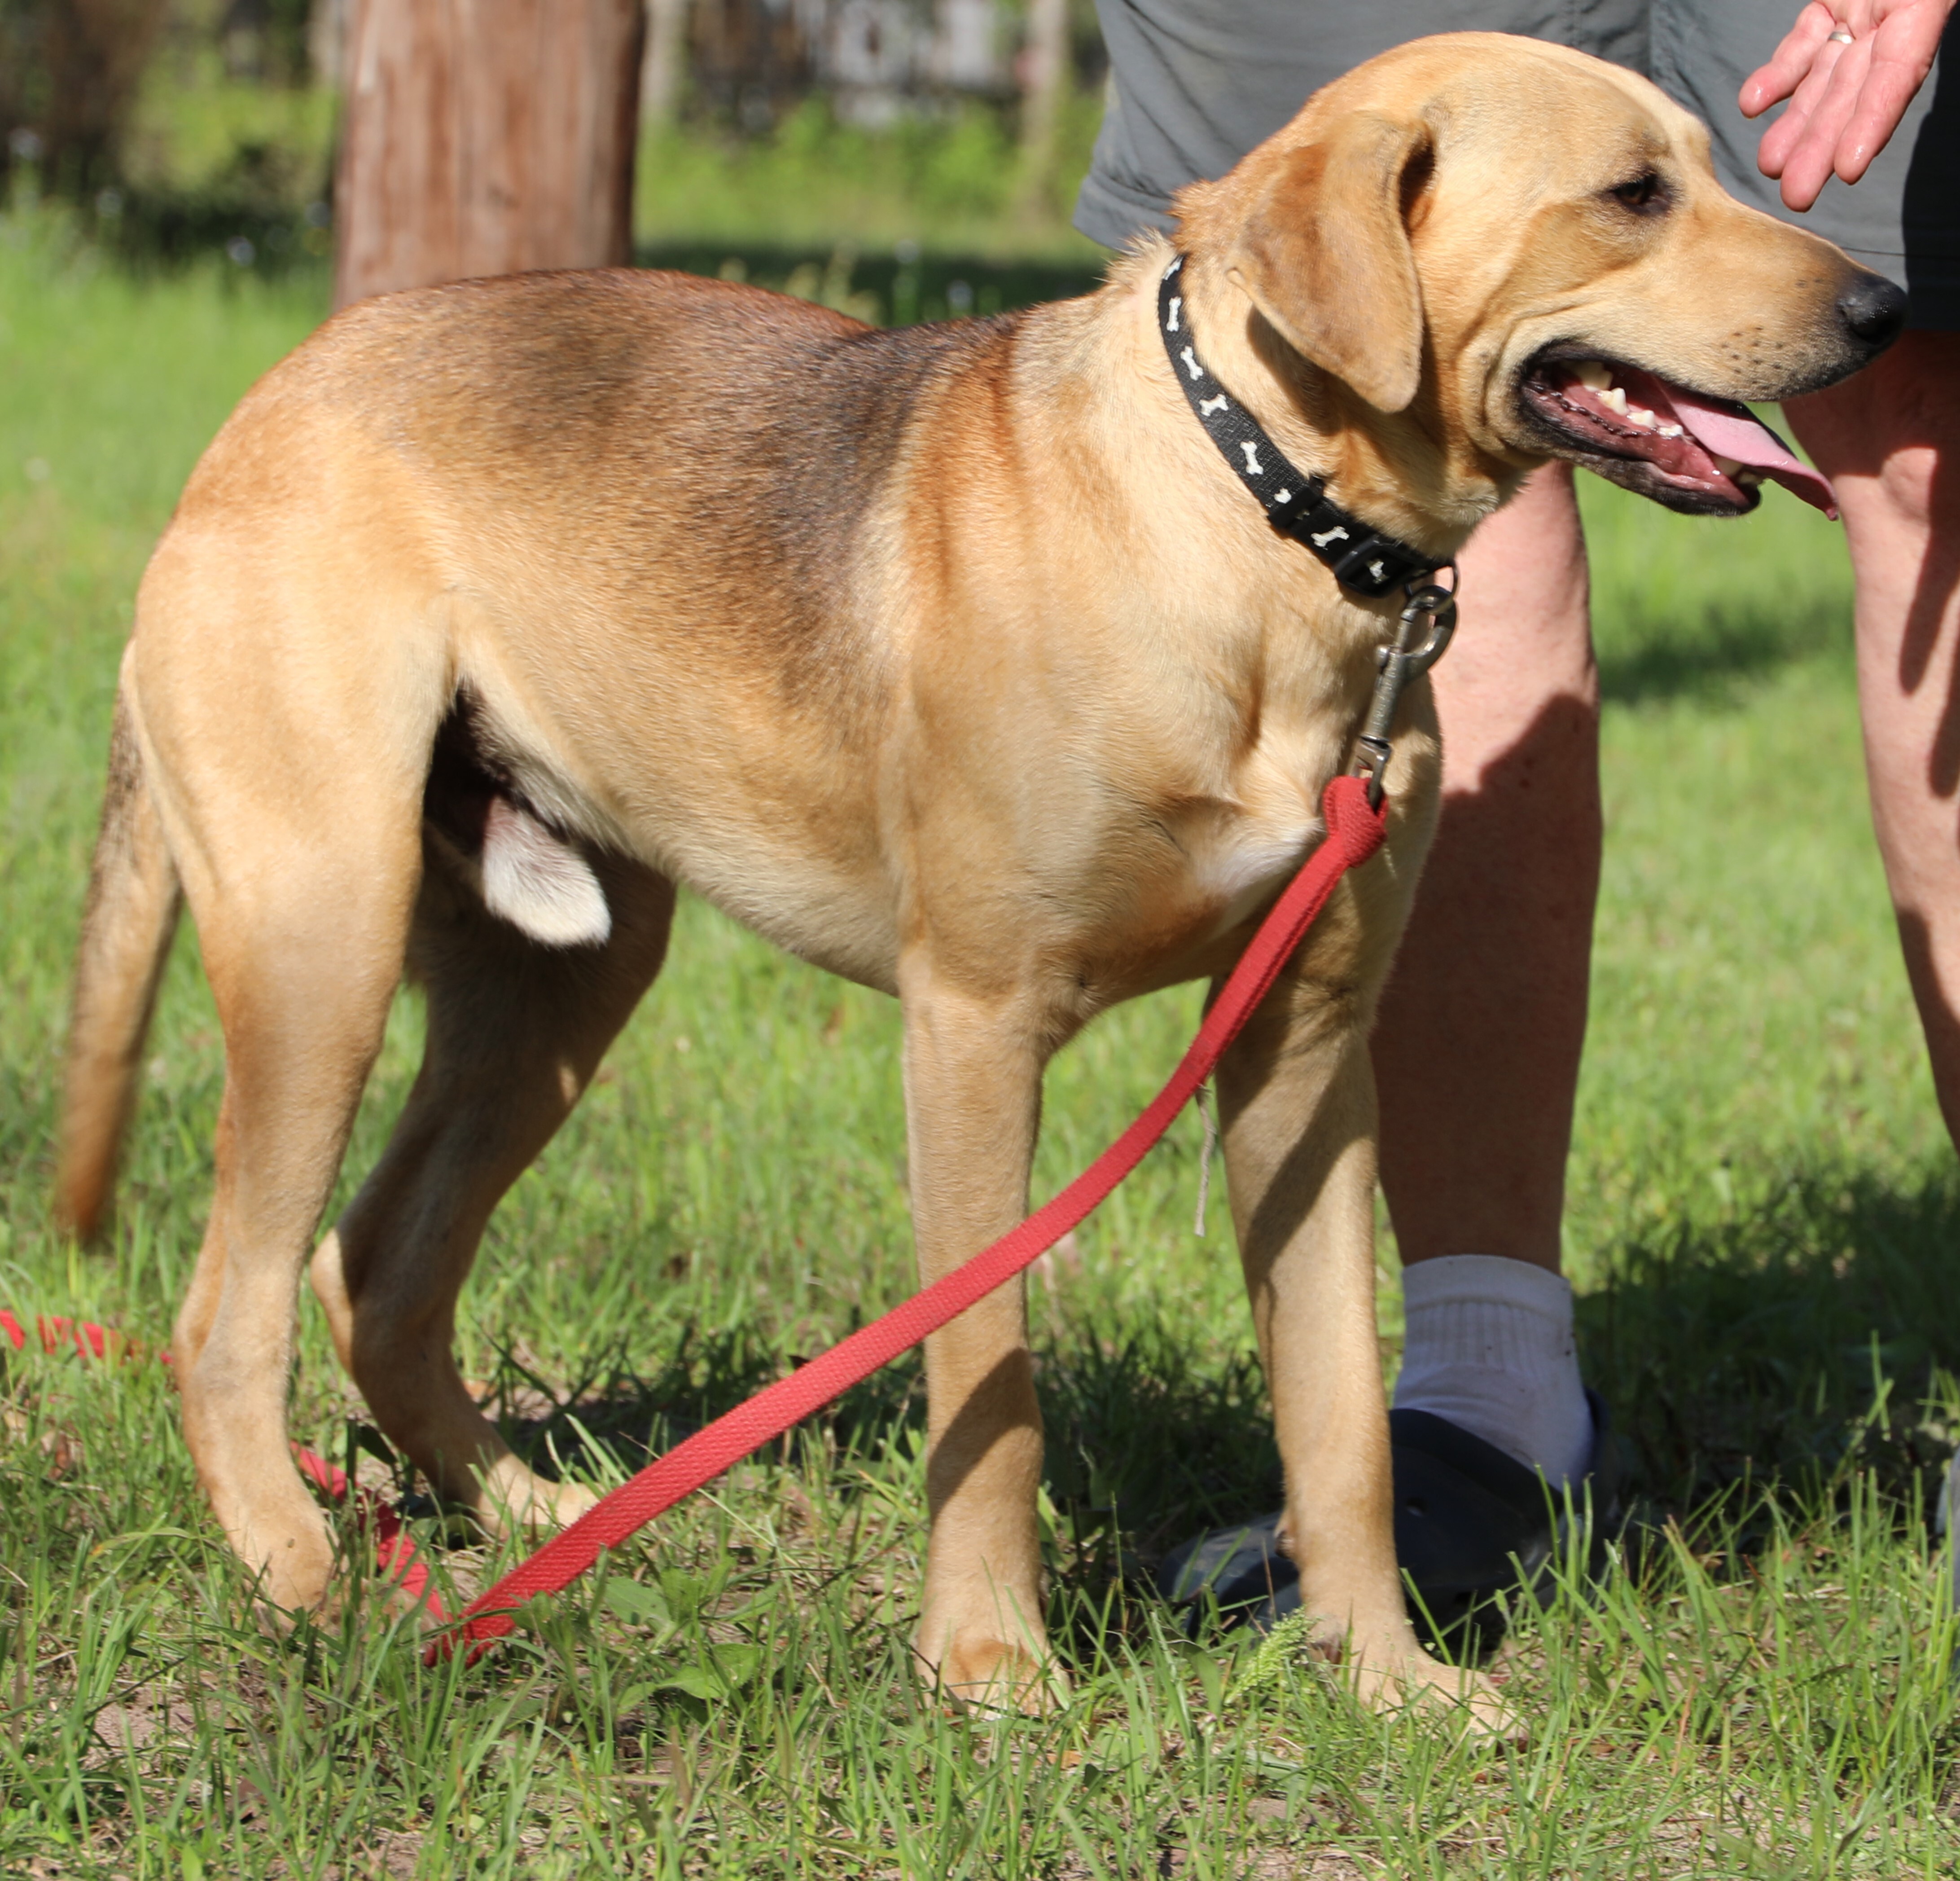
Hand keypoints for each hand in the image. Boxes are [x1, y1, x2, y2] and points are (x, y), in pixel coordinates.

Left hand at [1739, 0, 1953, 210]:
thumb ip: (1904, 6)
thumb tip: (1863, 26)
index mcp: (1926, 0)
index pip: (1899, 73)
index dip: (1874, 119)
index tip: (1848, 168)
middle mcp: (1897, 11)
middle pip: (1859, 88)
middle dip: (1826, 142)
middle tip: (1796, 193)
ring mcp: (1866, 7)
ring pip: (1829, 75)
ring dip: (1799, 122)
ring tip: (1771, 166)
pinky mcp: (1838, 1)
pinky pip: (1808, 42)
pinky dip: (1782, 73)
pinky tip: (1753, 105)